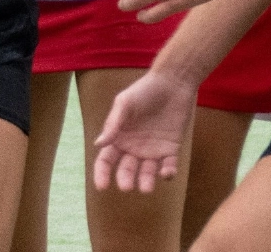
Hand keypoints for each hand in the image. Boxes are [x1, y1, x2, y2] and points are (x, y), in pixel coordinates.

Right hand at [93, 69, 197, 192]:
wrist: (172, 82)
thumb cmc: (144, 90)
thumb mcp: (125, 103)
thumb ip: (113, 124)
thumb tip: (98, 145)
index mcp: (119, 137)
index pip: (106, 160)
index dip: (102, 173)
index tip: (102, 186)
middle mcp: (134, 147)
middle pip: (126, 169)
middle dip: (125, 179)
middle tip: (126, 187)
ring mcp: (153, 150)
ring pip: (147, 172)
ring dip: (147, 181)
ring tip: (146, 188)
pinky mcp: (171, 149)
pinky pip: (168, 166)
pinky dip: (168, 173)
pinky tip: (166, 173)